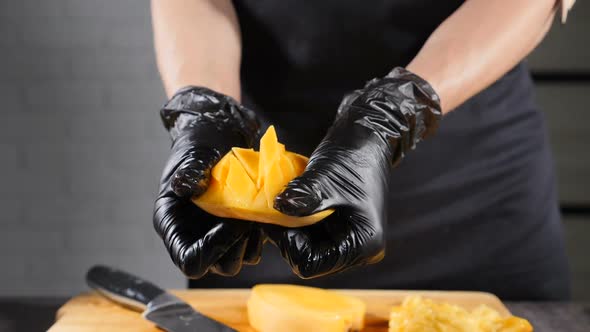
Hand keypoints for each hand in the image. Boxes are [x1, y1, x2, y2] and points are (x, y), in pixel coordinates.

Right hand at [154, 86, 263, 278]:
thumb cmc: (199, 142)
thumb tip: (183, 186)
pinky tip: (265, 214)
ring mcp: (213, 233)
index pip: (188, 260)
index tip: (231, 223)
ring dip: (250, 244)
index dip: (211, 249)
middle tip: (249, 220)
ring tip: (258, 216)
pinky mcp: (234, 228)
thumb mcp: (194, 153)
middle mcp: (191, 234)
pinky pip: (249, 247)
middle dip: (235, 248)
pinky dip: (260, 236)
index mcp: (171, 223)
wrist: (217, 130)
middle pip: (215, 266)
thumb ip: (190, 172)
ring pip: (235, 260)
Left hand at [268, 68, 441, 277]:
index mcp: (363, 245)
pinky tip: (292, 199)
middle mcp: (358, 248)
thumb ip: (303, 198)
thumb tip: (277, 209)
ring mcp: (348, 237)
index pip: (312, 264)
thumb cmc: (353, 157)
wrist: (366, 136)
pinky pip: (309, 232)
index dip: (290, 244)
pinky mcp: (339, 226)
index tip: (279, 216)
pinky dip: (296, 218)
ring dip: (290, 225)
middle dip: (288, 234)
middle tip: (276, 207)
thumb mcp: (326, 179)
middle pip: (308, 256)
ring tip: (285, 199)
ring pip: (306, 244)